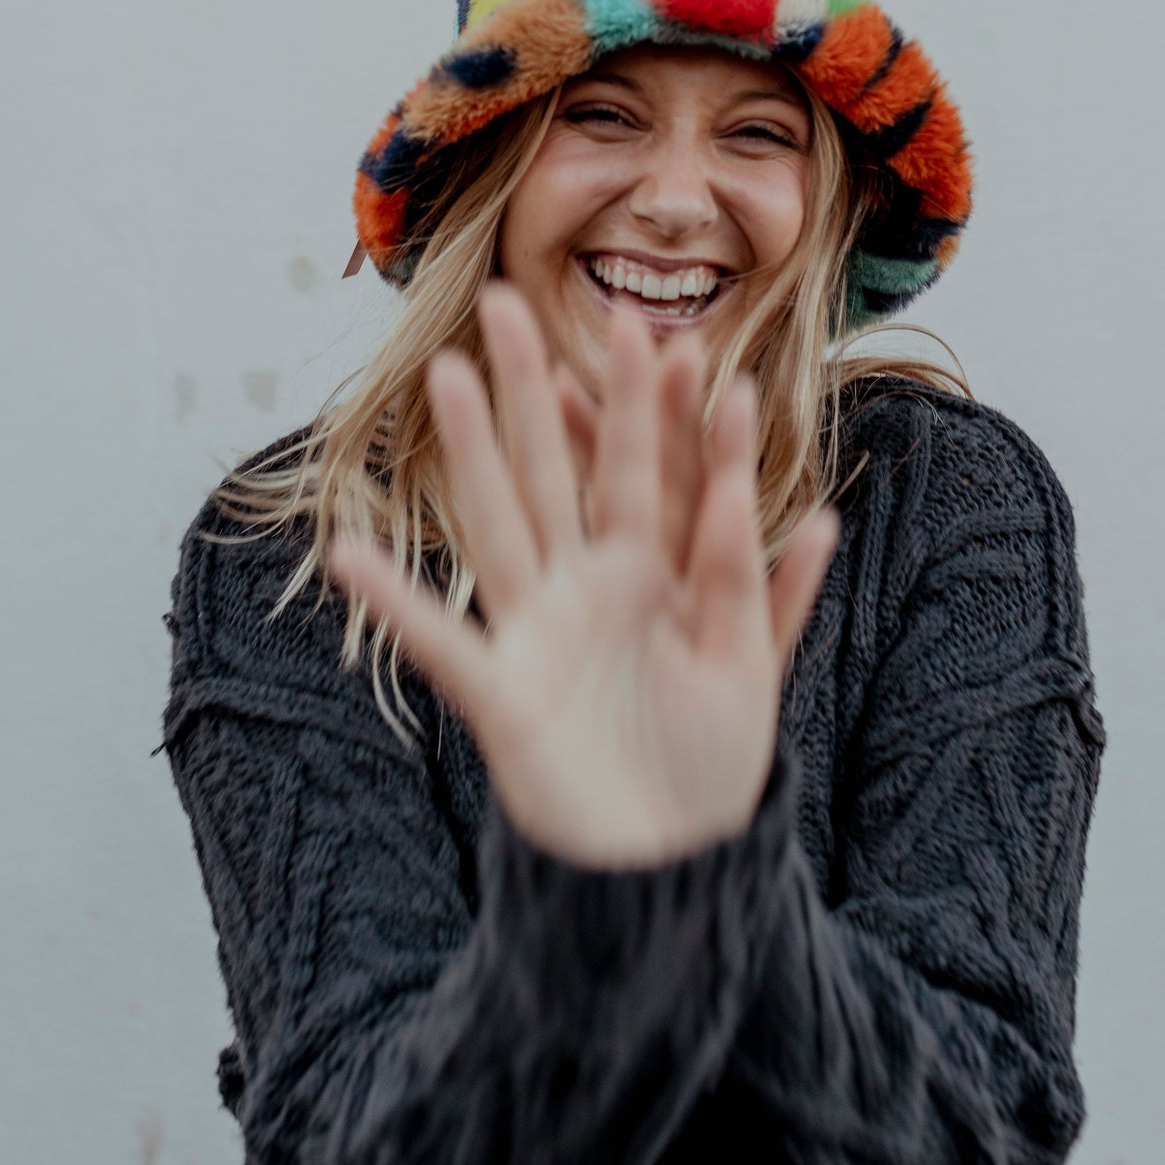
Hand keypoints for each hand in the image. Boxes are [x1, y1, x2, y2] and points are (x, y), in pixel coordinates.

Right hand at [328, 281, 838, 868]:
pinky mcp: (502, 693)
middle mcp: (586, 587)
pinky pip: (441, 642)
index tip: (654, 332)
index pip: (644, 473)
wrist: (668, 859)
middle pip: (555, 471)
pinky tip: (350, 556)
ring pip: (498, 523)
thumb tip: (814, 514)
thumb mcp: (748, 671)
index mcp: (652, 575)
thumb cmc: (713, 763)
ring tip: (445, 377)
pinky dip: (396, 605)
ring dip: (470, 454)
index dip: (647, 408)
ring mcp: (537, 631)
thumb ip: (761, 593)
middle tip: (507, 305)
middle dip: (533, 390)